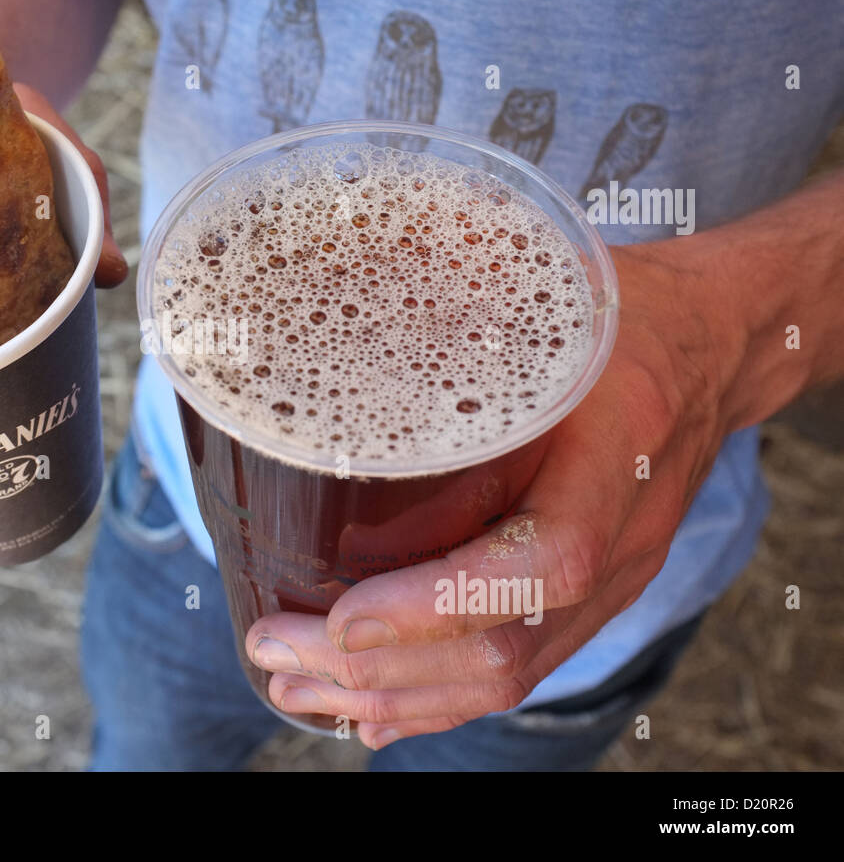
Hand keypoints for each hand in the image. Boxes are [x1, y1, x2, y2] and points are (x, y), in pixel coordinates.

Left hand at [243, 240, 741, 748]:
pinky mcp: (589, 596)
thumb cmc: (622, 314)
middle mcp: (619, 537)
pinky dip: (438, 700)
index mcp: (614, 455)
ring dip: (394, 696)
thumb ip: (462, 301)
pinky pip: (518, 667)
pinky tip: (372, 709)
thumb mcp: (550, 295)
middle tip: (276, 650)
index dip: (440, 603)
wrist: (714, 348)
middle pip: (505, 646)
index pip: (543, 563)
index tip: (344, 615)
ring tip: (298, 687)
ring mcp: (611, 580)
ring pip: (505, 674)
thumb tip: (332, 282)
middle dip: (379, 667)